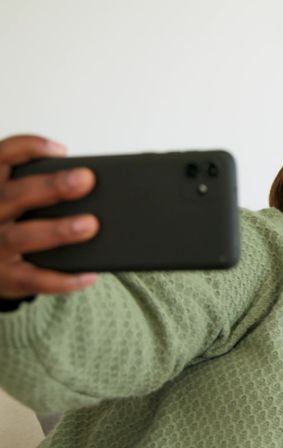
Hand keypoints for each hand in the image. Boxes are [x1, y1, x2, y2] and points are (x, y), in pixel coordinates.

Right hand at [0, 135, 98, 299]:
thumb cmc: (11, 224)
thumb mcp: (15, 200)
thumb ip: (40, 189)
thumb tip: (89, 184)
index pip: (1, 157)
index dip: (28, 149)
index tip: (61, 150)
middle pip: (14, 195)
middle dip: (50, 187)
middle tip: (85, 180)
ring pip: (21, 237)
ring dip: (57, 230)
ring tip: (91, 224)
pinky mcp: (5, 277)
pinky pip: (34, 279)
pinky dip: (63, 279)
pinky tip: (89, 275)